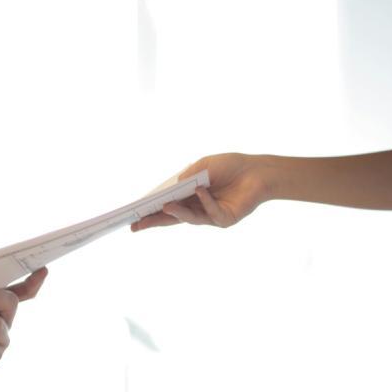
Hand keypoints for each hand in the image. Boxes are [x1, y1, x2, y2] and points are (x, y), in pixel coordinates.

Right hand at [130, 153, 270, 231]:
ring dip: (177, 211)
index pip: (167, 206)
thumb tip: (171, 188)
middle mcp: (197, 208)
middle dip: (154, 221)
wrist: (258, 170)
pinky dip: (205, 201)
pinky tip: (200, 190)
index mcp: (189, 197)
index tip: (133, 216)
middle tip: (136, 225)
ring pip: (189, 218)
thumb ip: (188, 176)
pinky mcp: (225, 219)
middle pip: (172, 218)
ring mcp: (210, 216)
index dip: (151, 211)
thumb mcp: (204, 166)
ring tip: (164, 205)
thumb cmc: (231, 166)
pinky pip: (211, 212)